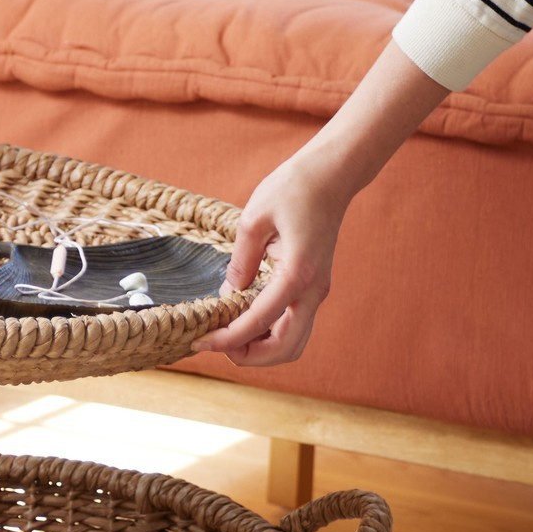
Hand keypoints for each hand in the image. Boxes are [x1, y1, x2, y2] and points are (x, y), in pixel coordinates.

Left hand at [196, 42, 447, 366]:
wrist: (332, 175)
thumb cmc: (294, 188)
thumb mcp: (253, 218)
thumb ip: (240, 261)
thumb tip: (229, 295)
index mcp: (297, 274)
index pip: (258, 322)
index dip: (227, 339)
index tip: (200, 342)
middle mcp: (313, 290)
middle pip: (285, 349)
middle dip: (248, 356)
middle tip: (214, 344)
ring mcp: (317, 292)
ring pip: (294, 344)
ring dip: (261, 350)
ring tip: (228, 336)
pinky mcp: (314, 289)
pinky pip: (294, 325)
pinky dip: (270, 334)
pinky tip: (244, 321)